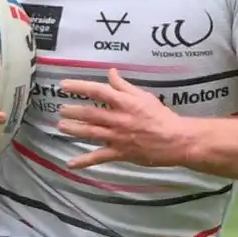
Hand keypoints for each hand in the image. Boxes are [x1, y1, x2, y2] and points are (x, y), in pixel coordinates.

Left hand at [56, 69, 193, 169]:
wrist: (176, 140)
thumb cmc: (162, 117)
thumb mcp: (144, 96)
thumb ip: (125, 86)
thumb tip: (110, 73)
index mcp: (125, 103)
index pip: (98, 91)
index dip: (79, 87)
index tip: (64, 85)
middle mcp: (118, 119)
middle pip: (90, 113)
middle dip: (73, 111)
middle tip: (61, 109)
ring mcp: (117, 137)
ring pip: (90, 132)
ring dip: (74, 129)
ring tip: (61, 126)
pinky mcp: (120, 153)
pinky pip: (99, 157)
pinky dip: (84, 161)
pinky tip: (71, 163)